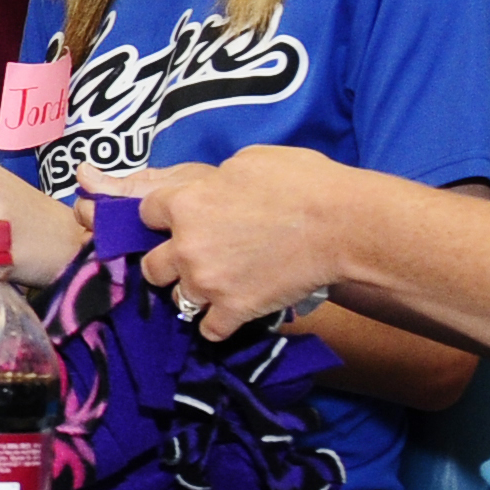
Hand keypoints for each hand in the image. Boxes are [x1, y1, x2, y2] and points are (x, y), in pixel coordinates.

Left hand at [103, 148, 355, 336]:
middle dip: (170, 263)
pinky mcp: (233, 310)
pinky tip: (232, 312)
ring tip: (219, 286)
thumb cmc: (304, 184)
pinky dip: (220, 323)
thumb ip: (217, 179)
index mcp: (186, 203)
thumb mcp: (250, 160)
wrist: (343, 226)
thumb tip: (213, 188)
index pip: (147, 214)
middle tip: (195, 259)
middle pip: (152, 267)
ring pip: (178, 300)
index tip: (179, 221)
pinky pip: (209, 329)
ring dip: (195, 293)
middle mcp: (187, 246)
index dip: (164, 218)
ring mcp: (208, 282)